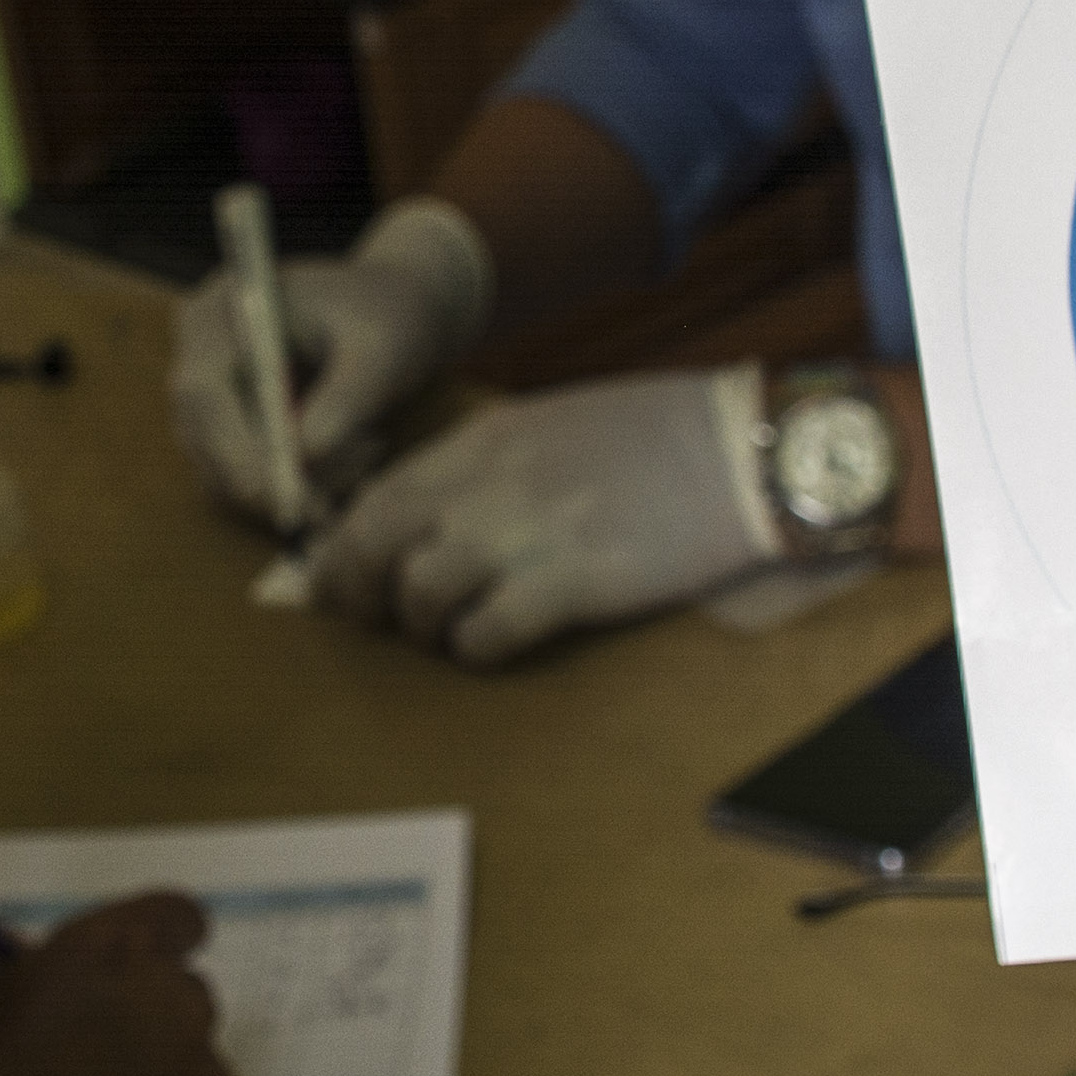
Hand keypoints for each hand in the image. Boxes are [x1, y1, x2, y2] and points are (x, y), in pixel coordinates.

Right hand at [0, 890, 229, 1075]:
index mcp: (107, 949)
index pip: (176, 917)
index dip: (154, 938)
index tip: (125, 965)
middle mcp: (167, 999)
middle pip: (180, 988)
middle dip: (144, 1009)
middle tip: (85, 1051)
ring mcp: (196, 1072)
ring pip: (191, 1053)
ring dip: (156, 1068)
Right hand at [170, 196, 491, 527]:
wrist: (399, 309)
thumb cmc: (389, 316)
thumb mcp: (380, 350)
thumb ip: (345, 399)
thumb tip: (305, 456)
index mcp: (221, 313)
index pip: (202, 390)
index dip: (231, 446)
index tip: (274, 491)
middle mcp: (202, 354)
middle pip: (203, 436)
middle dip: (264, 479)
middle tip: (324, 507)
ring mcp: (213, 393)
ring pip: (224, 468)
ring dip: (289, 484)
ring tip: (365, 452)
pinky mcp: (233, 426)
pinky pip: (247, 476)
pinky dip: (296, 483)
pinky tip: (354, 456)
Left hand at [307, 363, 775, 665]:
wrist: (738, 448)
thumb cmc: (655, 435)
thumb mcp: (549, 424)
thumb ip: (485, 463)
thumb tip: (434, 511)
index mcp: (478, 441)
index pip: (375, 495)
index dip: (342, 545)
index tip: (338, 577)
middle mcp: (484, 483)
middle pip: (372, 546)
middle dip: (355, 591)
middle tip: (366, 619)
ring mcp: (522, 534)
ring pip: (419, 595)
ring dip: (423, 626)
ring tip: (447, 632)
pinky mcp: (567, 585)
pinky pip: (484, 635)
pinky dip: (475, 651)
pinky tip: (494, 646)